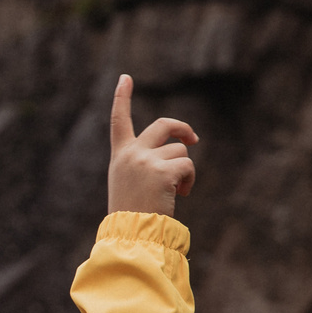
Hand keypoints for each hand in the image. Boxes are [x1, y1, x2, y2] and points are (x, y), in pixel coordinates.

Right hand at [106, 75, 197, 215]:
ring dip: (184, 169)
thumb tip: (182, 147)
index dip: (122, 97)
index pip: (118, 121)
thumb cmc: (131, 215)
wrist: (131, 234)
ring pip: (180, 150)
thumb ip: (146, 163)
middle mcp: (132, 153)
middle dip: (182, 128)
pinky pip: (188, 165)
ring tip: (176, 192)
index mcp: (120, 156)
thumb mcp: (130, 183)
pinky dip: (189, 180)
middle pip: (163, 125)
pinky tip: (181, 195)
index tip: (125, 78)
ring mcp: (146, 161)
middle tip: (193, 138)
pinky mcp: (162, 171)